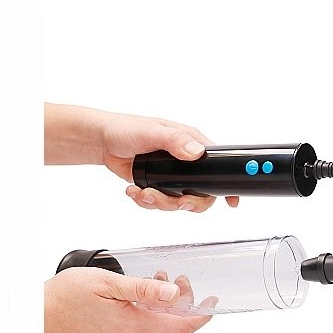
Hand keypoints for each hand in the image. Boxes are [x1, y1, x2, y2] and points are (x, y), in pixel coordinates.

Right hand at [45, 267, 213, 332]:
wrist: (32, 317)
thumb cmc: (63, 299)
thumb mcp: (108, 284)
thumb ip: (144, 289)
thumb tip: (174, 292)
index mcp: (135, 329)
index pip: (181, 328)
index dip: (201, 315)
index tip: (214, 302)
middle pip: (169, 325)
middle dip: (182, 302)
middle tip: (182, 279)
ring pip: (153, 325)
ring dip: (162, 304)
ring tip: (160, 279)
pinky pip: (138, 326)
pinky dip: (146, 310)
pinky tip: (138, 292)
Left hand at [102, 113, 239, 211]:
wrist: (103, 141)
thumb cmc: (126, 129)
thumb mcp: (153, 132)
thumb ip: (175, 141)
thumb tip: (196, 152)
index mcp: (191, 144)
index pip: (217, 166)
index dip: (224, 185)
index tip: (230, 201)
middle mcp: (185, 162)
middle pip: (201, 193)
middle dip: (187, 202)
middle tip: (176, 202)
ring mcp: (171, 176)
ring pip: (178, 202)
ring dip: (161, 203)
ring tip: (144, 193)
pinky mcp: (157, 185)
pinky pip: (160, 203)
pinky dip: (146, 202)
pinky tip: (135, 191)